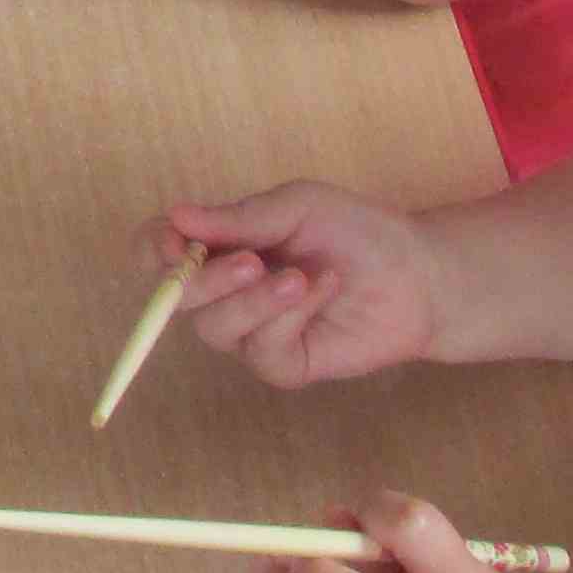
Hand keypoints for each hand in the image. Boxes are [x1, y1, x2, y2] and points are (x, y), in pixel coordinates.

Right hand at [157, 182, 449, 386]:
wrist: (416, 273)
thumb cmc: (355, 231)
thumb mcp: (295, 207)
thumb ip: (237, 218)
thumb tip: (176, 217)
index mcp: (219, 248)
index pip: (158, 253)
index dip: (155, 249)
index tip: (176, 243)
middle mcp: (225, 293)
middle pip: (176, 299)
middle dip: (206, 281)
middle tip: (251, 261)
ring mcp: (252, 332)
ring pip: (216, 329)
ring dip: (254, 302)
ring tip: (300, 278)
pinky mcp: (283, 364)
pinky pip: (262, 350)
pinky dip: (290, 317)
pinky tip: (321, 291)